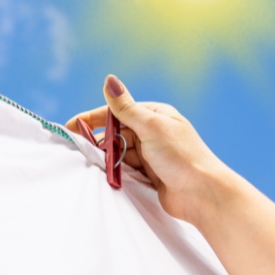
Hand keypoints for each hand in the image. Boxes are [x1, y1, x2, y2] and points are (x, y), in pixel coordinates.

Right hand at [66, 75, 230, 226]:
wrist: (204, 195)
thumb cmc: (181, 157)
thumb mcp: (151, 127)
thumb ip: (126, 107)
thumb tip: (109, 80)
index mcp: (155, 115)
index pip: (117, 112)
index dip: (92, 119)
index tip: (71, 127)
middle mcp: (153, 132)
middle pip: (116, 133)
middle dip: (99, 141)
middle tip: (78, 149)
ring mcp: (152, 154)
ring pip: (119, 152)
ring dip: (107, 158)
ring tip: (92, 164)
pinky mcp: (150, 174)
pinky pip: (126, 169)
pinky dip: (116, 171)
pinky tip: (107, 175)